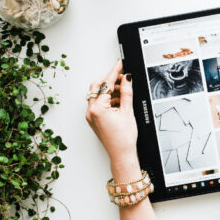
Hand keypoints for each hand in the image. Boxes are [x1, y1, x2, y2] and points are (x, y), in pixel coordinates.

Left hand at [86, 60, 139, 179]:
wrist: (121, 154)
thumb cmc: (124, 139)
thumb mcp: (128, 112)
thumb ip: (126, 92)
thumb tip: (127, 79)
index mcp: (98, 109)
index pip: (106, 84)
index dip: (114, 72)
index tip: (120, 64)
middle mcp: (91, 111)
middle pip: (96, 87)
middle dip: (109, 80)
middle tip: (122, 76)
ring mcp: (91, 116)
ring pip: (97, 94)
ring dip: (109, 90)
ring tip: (123, 91)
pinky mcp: (94, 119)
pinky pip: (98, 103)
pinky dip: (108, 99)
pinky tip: (119, 100)